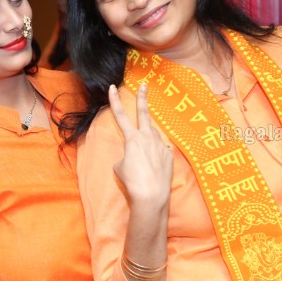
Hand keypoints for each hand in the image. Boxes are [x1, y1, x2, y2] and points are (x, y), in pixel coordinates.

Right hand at [108, 83, 172, 215]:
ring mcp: (160, 145)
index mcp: (132, 139)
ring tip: (143, 153)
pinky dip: (155, 155)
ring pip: (153, 135)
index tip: (112, 88)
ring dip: (148, 139)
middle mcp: (148, 138)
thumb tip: (135, 156)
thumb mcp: (120, 167)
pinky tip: (153, 166)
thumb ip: (127, 155)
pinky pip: (160, 150)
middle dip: (142, 98)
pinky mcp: (169, 155)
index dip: (114, 101)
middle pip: (144, 114)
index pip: (121, 116)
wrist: (151, 195)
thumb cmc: (132, 181)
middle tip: (144, 85)